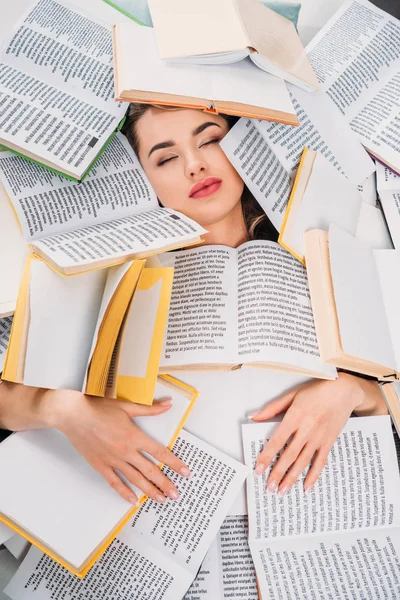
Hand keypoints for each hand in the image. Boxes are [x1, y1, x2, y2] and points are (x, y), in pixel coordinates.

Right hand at [50, 390, 190, 504]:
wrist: (73, 415)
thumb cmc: (98, 408)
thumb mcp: (126, 406)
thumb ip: (149, 409)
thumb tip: (168, 404)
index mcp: (134, 436)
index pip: (159, 453)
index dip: (174, 463)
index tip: (185, 472)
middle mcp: (125, 451)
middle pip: (150, 471)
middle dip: (165, 484)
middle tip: (176, 495)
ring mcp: (112, 460)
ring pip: (135, 479)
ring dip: (150, 491)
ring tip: (161, 500)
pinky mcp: (100, 465)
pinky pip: (115, 482)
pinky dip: (125, 493)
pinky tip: (134, 501)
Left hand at [250, 373, 385, 494]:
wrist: (344, 391)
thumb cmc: (316, 391)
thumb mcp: (292, 395)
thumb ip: (272, 408)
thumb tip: (254, 418)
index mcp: (295, 416)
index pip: (277, 441)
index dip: (267, 456)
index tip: (258, 469)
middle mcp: (307, 429)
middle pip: (289, 455)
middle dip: (278, 473)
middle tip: (269, 488)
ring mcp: (319, 437)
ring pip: (303, 461)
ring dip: (292, 478)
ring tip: (282, 490)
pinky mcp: (329, 442)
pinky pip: (320, 462)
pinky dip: (313, 476)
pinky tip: (306, 487)